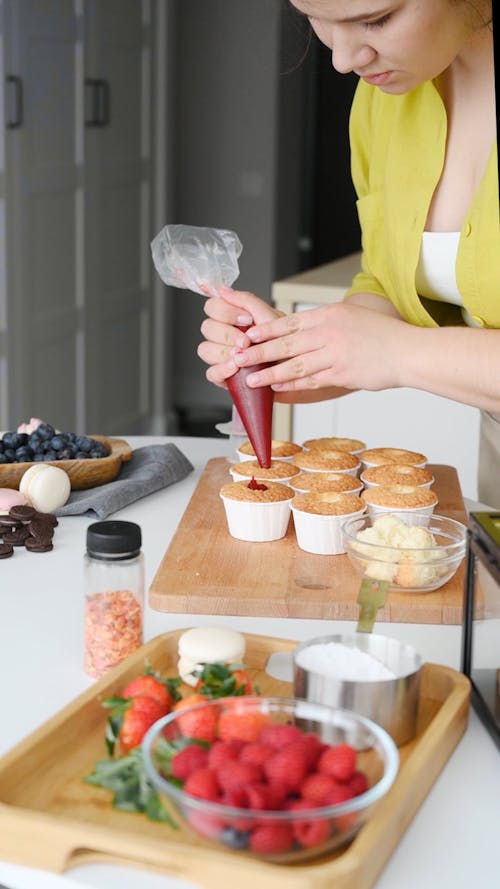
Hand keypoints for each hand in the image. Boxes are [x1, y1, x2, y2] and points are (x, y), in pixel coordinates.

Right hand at [197, 286, 281, 386]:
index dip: (226, 311)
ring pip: (205, 349)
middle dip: (228, 334)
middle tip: (246, 342)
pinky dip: (221, 369)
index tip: (247, 320)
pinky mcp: (223, 376)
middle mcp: (224, 335)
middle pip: (207, 327)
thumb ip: (246, 301)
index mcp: (232, 317)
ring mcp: (221, 356)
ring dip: (223, 351)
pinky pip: (211, 373)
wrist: (294, 369)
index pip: (213, 306)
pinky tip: (235, 368)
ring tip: (242, 356)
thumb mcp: (270, 318)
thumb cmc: (284, 342)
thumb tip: (222, 289)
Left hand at [229, 300, 409, 392]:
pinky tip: (276, 389)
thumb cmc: (382, 336)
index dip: (265, 330)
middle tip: (237, 357)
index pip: (290, 322)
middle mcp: (329, 332)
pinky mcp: (341, 374)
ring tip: (250, 379)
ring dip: (269, 373)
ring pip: (293, 364)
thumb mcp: (351, 318)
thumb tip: (301, 333)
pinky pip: (310, 381)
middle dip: (258, 351)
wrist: (408, 351)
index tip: (247, 335)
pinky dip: (291, 386)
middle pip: (285, 343)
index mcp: (329, 314)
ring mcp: (334, 354)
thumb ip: (326, 325)